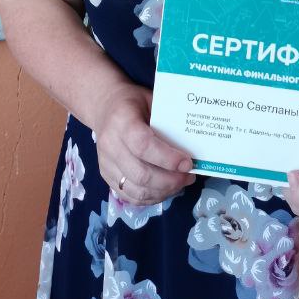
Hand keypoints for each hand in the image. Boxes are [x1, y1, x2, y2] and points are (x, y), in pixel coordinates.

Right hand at [93, 82, 194, 205]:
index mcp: (122, 121)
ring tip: (180, 183)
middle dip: (170, 180)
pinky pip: (130, 196)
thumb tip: (194, 144)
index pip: (143, 145)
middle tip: (188, 176)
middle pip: (141, 173)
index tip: (188, 163)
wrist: (105, 107)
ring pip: (136, 190)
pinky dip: (151, 197)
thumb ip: (168, 121)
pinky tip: (165, 189)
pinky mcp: (106, 176)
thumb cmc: (134, 102)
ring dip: (163, 191)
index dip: (168, 158)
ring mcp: (106, 163)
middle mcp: (110, 144)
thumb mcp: (152, 100)